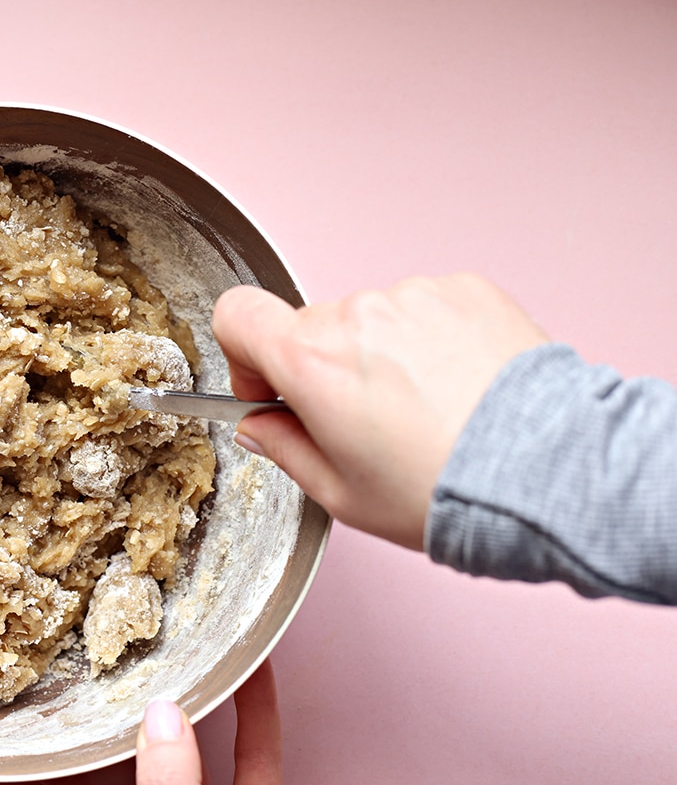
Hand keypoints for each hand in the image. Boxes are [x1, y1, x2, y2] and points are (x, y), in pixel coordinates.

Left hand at [0, 660, 352, 784]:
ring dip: (173, 708)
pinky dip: (252, 714)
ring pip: (180, 755)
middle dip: (84, 727)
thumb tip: (156, 717)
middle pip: (102, 775)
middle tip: (64, 668)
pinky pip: (252, 757)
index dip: (10, 776)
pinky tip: (246, 672)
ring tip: (151, 656)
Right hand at [212, 273, 548, 548]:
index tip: (274, 390)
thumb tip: (259, 427)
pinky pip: (424, 310)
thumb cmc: (443, 492)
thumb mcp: (343, 494)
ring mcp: (415, 296)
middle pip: (312, 328)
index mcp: (312, 361)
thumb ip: (285, 450)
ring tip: (428, 410)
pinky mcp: (465, 291)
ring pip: (371, 319)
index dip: (245, 355)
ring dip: (383, 354)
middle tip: (367, 423)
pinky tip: (458, 389)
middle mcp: (358, 314)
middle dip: (327, 369)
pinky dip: (431, 341)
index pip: (237, 315)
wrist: (547, 473)